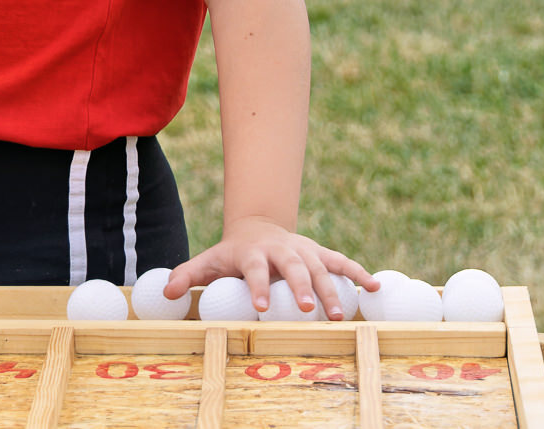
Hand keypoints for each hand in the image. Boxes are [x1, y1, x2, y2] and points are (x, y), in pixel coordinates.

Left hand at [164, 216, 375, 319]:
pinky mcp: (320, 253)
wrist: (257, 228)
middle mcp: (281, 249)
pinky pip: (342, 262)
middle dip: (301, 288)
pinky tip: (376, 286)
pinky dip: (359, 272)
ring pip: (320, 266)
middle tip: (309, 311)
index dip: (257, 285)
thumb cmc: (231, 253)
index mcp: (252, 252)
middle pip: (293, 267)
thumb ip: (188, 274)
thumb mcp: (209, 260)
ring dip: (332, 289)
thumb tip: (168, 292)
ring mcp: (303, 249)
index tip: (261, 307)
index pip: (254, 268)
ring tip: (340, 314)